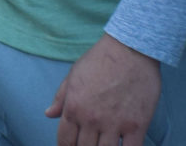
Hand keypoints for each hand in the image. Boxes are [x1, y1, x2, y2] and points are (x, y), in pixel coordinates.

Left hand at [46, 34, 160, 145]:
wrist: (130, 48)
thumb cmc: (101, 59)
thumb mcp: (74, 74)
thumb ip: (61, 97)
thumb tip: (49, 114)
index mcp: (74, 107)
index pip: (64, 141)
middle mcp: (91, 119)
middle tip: (89, 143)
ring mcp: (114, 124)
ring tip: (104, 144)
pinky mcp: (137, 126)